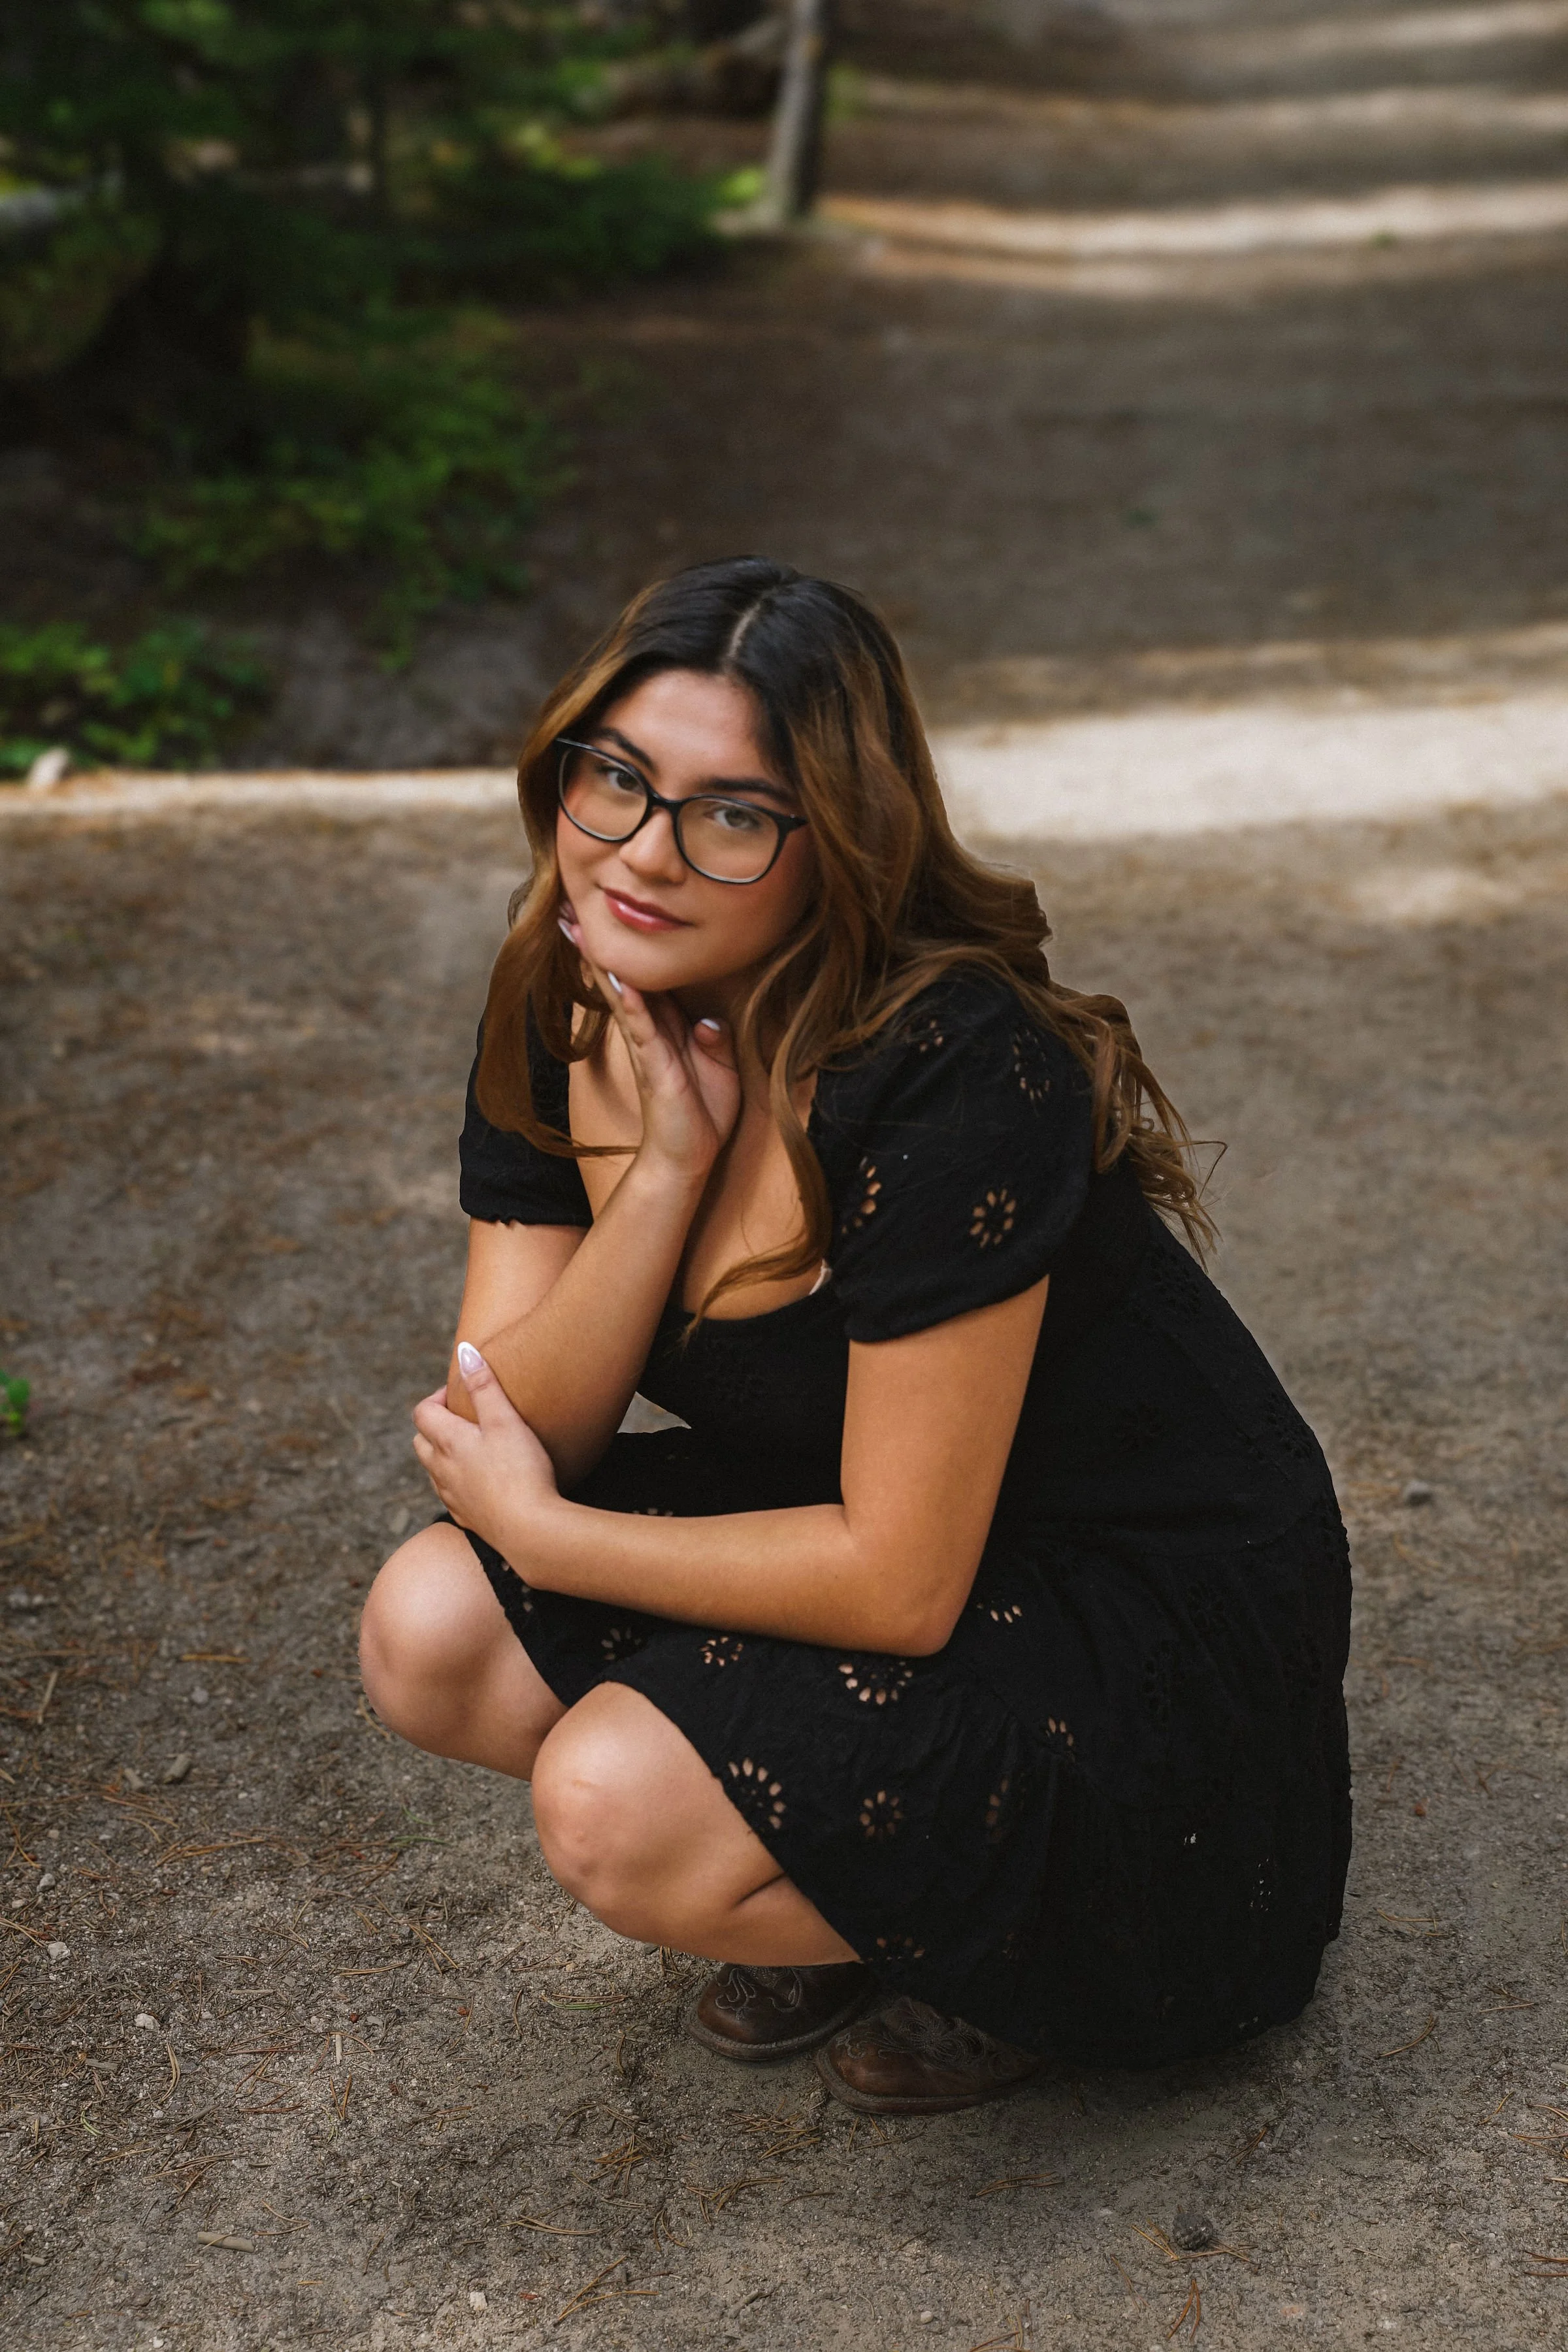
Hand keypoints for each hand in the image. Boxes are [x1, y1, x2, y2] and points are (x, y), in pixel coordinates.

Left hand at [412, 1341, 558, 1554]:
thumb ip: (484, 1385)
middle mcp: (442, 1470)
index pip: (422, 1413)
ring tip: (473, 1449)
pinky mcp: (467, 1518)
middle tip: (464, 1419)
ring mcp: (452, 1497)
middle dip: (435, 1426)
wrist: (530, 1529)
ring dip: (444, 1456)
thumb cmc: (520, 1471)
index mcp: (448, 1442)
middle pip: (422, 1442)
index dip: (436, 1398)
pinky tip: (481, 1483)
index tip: (460, 1394)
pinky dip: (458, 1483)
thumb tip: (464, 1352)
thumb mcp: (505, 1420)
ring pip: (434, 1471)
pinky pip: (451, 1496)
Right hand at [561, 908, 739, 1181]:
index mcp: (663, 1026)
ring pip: (620, 995)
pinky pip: (639, 1026)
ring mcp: (645, 1046)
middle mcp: (647, 1031)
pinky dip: (630, 1001)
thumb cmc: (700, 1113)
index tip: (602, 914)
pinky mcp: (652, 1065)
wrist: (688, 1159)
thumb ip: (712, 1038)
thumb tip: (707, 1020)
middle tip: (567, 907)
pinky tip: (618, 978)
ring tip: (578, 929)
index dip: (624, 947)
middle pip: (619, 977)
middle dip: (595, 944)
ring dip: (599, 962)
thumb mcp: (717, 1065)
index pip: (642, 978)